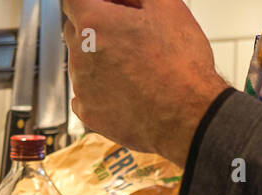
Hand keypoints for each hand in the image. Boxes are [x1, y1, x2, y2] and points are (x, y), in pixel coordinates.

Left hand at [64, 0, 228, 166]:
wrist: (189, 116)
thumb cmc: (181, 66)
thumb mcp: (164, 6)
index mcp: (94, 24)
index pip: (72, 0)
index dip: (93, 1)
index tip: (107, 6)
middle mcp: (80, 55)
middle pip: (75, 29)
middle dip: (95, 26)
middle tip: (128, 34)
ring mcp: (82, 87)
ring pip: (81, 62)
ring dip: (99, 58)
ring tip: (134, 65)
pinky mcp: (88, 112)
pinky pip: (85, 92)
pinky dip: (100, 88)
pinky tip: (126, 87)